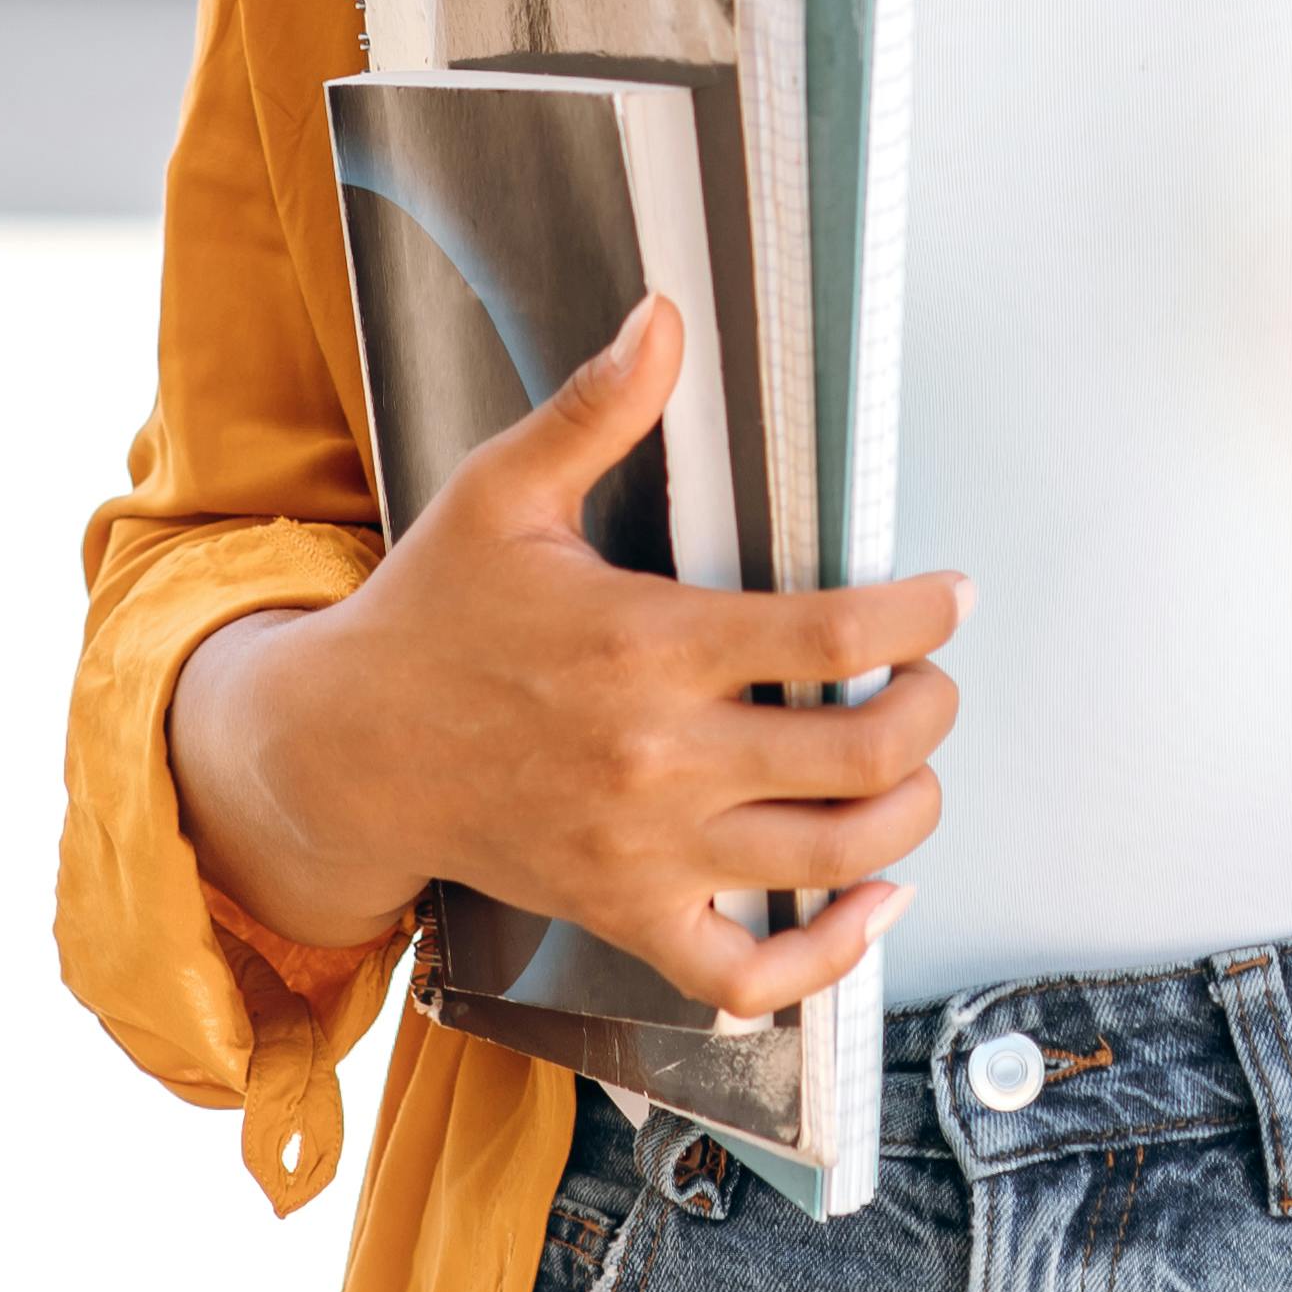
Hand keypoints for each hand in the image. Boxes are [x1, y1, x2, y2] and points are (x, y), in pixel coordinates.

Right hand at [169, 297, 961, 1016]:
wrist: (341, 754)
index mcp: (646, 645)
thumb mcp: (502, 493)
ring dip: (907, 817)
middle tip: (934, 681)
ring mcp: (644, 851)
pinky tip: (867, 900)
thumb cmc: (429, 621)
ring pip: (831, 860)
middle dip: (931, 713)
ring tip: (912, 769)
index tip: (951, 597)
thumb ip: (597, 407)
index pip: (836, 631)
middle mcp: (657, 758)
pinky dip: (829, 955)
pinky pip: (746, 974)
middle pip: (862, 758)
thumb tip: (663, 318)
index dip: (923, 614)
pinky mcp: (625, 914)